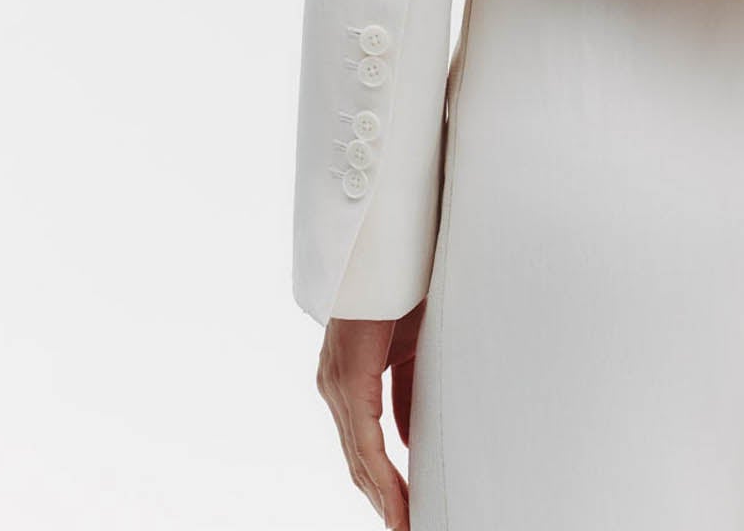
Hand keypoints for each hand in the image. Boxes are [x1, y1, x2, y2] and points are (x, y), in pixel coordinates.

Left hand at [316, 303, 425, 527]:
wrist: (386, 242)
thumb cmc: (401, 286)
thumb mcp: (409, 347)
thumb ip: (404, 390)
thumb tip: (407, 438)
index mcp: (347, 377)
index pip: (363, 446)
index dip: (383, 483)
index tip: (402, 512)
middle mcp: (334, 385)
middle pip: (357, 462)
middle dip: (383, 501)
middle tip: (406, 528)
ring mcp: (337, 382)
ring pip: (359, 458)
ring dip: (384, 499)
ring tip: (405, 526)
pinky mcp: (348, 377)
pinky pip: (365, 441)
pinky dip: (383, 476)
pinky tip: (398, 503)